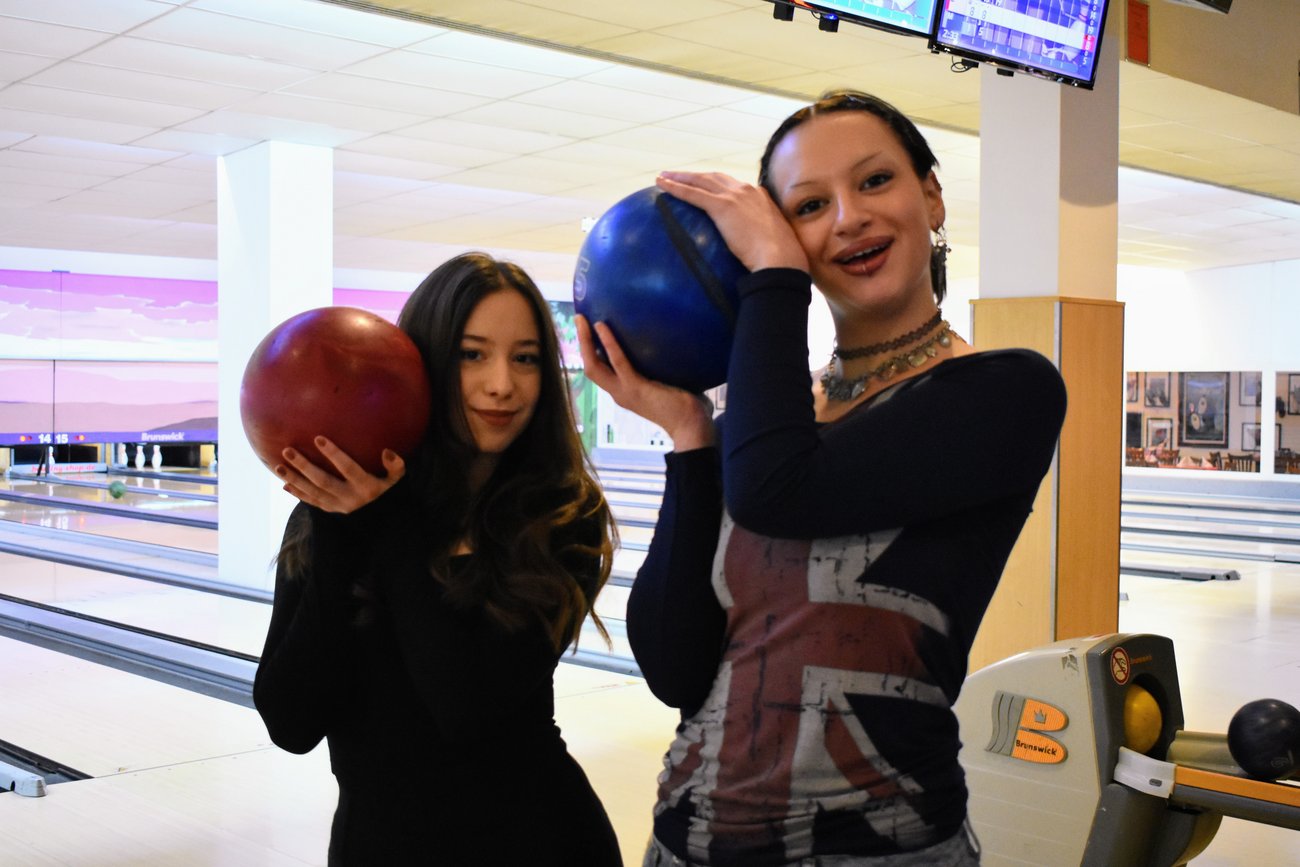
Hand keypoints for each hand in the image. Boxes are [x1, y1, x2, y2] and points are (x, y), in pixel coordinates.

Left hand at [274, 436, 404, 512]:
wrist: (385, 523)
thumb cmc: (390, 492)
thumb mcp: (398, 480)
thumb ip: (396, 466)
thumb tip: (387, 451)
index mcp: (367, 487)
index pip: (348, 468)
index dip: (333, 454)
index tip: (318, 438)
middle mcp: (350, 498)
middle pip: (323, 481)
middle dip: (304, 466)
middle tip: (287, 450)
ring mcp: (339, 506)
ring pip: (313, 492)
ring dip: (295, 479)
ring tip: (278, 466)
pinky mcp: (332, 511)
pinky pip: (313, 503)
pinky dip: (299, 494)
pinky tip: (285, 484)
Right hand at [576, 315, 714, 450]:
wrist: (692, 426)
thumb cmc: (685, 406)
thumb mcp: (664, 384)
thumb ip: (658, 368)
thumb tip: (666, 343)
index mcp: (623, 392)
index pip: (600, 370)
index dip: (591, 351)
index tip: (587, 330)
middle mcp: (618, 392)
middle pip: (590, 366)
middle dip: (581, 342)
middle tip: (578, 319)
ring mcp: (624, 391)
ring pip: (594, 365)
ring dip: (585, 341)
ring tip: (581, 319)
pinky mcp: (635, 388)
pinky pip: (617, 362)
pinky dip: (608, 343)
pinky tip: (601, 327)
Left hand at [656, 171, 807, 273]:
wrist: (780, 259)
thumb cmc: (778, 258)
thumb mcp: (771, 240)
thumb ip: (760, 236)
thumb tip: (753, 250)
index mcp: (759, 196)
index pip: (732, 184)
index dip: (715, 183)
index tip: (704, 185)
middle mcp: (747, 191)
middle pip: (714, 177)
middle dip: (694, 175)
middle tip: (677, 175)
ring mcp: (735, 196)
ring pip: (701, 181)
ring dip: (680, 177)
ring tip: (664, 176)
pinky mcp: (723, 207)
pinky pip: (694, 193)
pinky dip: (676, 188)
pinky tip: (662, 185)